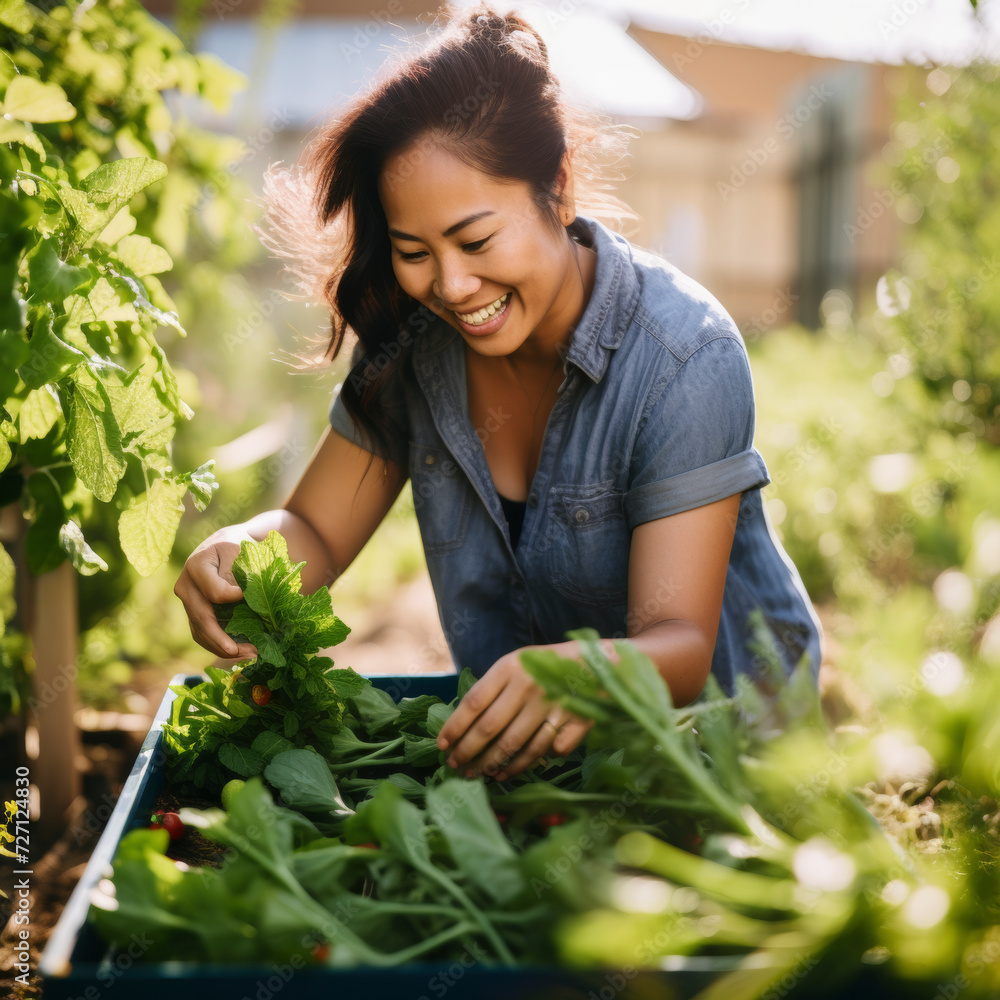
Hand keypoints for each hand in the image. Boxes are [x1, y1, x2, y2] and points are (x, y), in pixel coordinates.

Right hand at [174, 525, 259, 660]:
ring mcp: (187, 601)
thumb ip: (238, 571)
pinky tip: (239, 653)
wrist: (225, 546)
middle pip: (202, 618)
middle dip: (224, 639)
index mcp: (197, 566)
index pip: (215, 592)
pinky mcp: (193, 612)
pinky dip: (219, 646)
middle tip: (249, 651)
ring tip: (249, 655)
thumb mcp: (240, 550)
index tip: (251, 598)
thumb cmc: (237, 545)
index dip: (235, 598)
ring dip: (223, 648)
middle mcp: (186, 586)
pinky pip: (202, 634)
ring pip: (199, 632)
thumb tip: (238, 597)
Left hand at [436, 646, 592, 781]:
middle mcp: (527, 686)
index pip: (473, 703)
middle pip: (489, 728)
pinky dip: (524, 765)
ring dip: (492, 764)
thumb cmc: (546, 666)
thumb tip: (461, 723)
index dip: (455, 727)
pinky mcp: (573, 721)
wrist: (596, 662)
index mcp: (509, 668)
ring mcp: (551, 705)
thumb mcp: (516, 664)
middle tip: (456, 767)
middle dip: (468, 752)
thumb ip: (493, 688)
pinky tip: (509, 772)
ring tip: (479, 774)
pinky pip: (544, 751)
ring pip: (514, 745)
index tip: (442, 745)